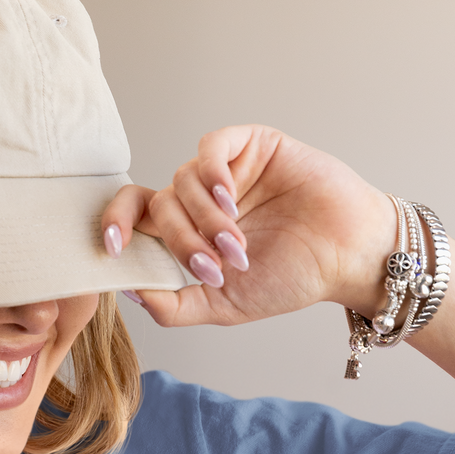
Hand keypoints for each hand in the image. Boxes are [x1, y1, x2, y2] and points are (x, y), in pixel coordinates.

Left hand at [103, 125, 398, 326]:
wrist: (344, 258)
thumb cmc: (288, 279)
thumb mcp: (221, 307)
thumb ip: (173, 305)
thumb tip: (126, 288)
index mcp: (185, 235)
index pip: (133, 218)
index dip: (113, 225)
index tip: (110, 248)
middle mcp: (197, 201)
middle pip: (158, 206)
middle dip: (180, 241)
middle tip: (214, 266)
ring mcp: (223, 171)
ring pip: (182, 181)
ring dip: (205, 221)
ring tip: (238, 248)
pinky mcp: (250, 146)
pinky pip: (209, 148)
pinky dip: (211, 175)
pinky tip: (229, 201)